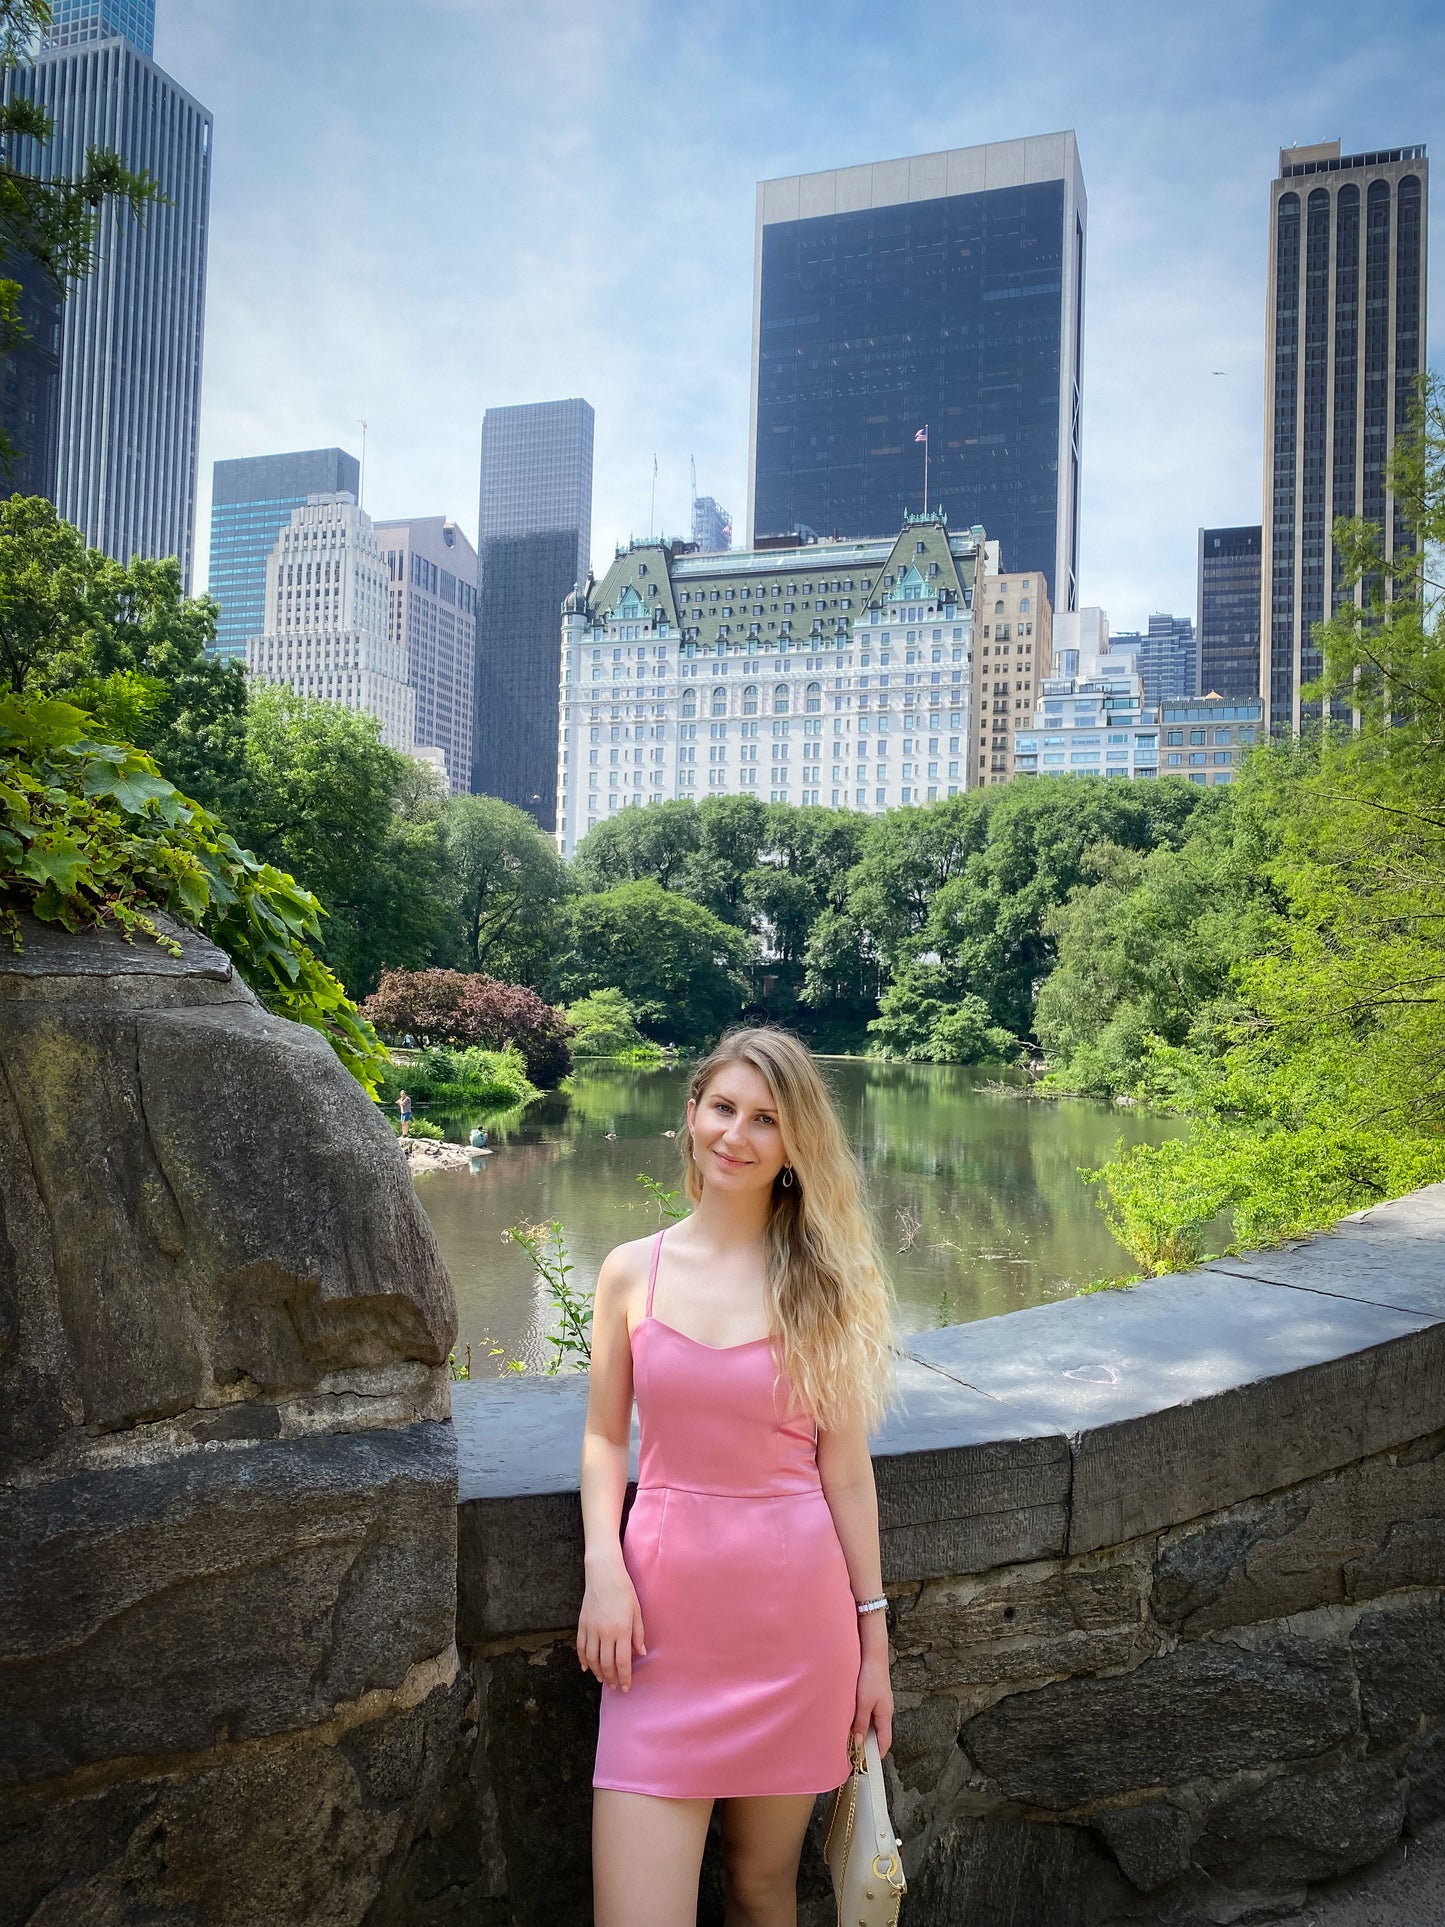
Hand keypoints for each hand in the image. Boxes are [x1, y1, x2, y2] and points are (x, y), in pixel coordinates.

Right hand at [577, 1558, 645, 1691]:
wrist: (604, 1573)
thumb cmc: (624, 1590)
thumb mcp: (637, 1610)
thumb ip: (638, 1633)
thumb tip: (641, 1653)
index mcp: (622, 1629)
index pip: (622, 1661)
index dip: (624, 1677)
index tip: (626, 1687)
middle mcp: (605, 1632)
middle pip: (606, 1664)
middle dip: (611, 1678)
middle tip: (615, 1686)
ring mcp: (591, 1628)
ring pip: (591, 1658)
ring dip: (597, 1672)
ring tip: (602, 1679)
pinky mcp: (582, 1624)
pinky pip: (581, 1647)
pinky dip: (583, 1659)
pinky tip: (586, 1667)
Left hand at [852, 1647, 892, 1756]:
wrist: (872, 1655)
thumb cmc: (869, 1677)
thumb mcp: (863, 1703)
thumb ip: (861, 1723)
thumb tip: (859, 1743)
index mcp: (886, 1715)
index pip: (885, 1742)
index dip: (877, 1755)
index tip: (866, 1765)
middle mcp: (885, 1710)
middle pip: (879, 1734)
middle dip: (870, 1745)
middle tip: (855, 1755)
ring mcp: (881, 1703)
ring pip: (874, 1724)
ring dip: (865, 1733)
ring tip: (851, 1741)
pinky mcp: (875, 1696)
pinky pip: (870, 1714)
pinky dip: (863, 1722)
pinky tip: (852, 1721)